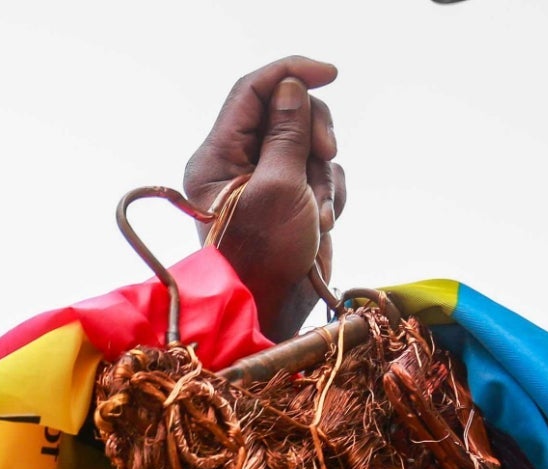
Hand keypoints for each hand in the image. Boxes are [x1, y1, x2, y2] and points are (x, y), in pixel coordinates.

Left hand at [183, 58, 345, 339]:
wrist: (274, 317)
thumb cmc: (265, 258)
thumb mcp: (278, 188)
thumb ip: (287, 132)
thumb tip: (291, 88)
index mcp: (216, 156)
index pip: (251, 91)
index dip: (290, 74)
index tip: (329, 73)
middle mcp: (236, 165)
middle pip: (288, 112)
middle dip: (314, 132)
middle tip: (325, 153)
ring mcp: (266, 183)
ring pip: (311, 144)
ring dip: (324, 174)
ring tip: (318, 212)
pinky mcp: (291, 202)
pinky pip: (322, 174)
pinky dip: (331, 194)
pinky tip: (324, 223)